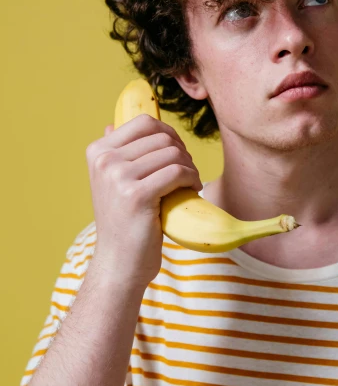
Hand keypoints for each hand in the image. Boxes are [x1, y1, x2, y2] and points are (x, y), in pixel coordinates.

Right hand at [85, 114, 202, 288]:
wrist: (119, 263)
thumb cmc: (122, 222)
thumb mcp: (111, 182)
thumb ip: (115, 153)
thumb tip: (113, 124)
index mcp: (98, 152)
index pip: (144, 122)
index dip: (169, 134)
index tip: (176, 154)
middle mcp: (104, 160)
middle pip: (162, 137)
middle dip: (182, 153)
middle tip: (186, 174)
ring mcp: (118, 177)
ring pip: (173, 153)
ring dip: (190, 167)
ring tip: (189, 184)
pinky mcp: (136, 195)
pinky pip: (177, 172)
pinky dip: (192, 179)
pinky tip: (192, 191)